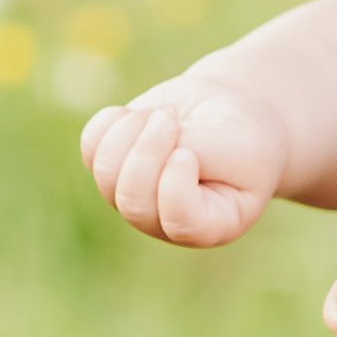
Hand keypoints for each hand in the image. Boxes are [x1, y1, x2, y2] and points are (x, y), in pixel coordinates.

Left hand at [80, 67, 285, 249]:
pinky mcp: (115, 167)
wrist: (229, 112)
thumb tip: (142, 143)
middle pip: (132, 200)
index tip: (188, 151)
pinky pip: (93, 145)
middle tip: (169, 117)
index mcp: (210, 225)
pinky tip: (143, 114)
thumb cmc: (244, 134)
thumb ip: (198, 149)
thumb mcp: (239, 141)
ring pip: (107, 171)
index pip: (179, 222)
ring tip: (164, 113)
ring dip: (132, 130)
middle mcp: (166, 221)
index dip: (175, 183)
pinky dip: (114, 121)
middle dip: (146, 150)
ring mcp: (135, 197)